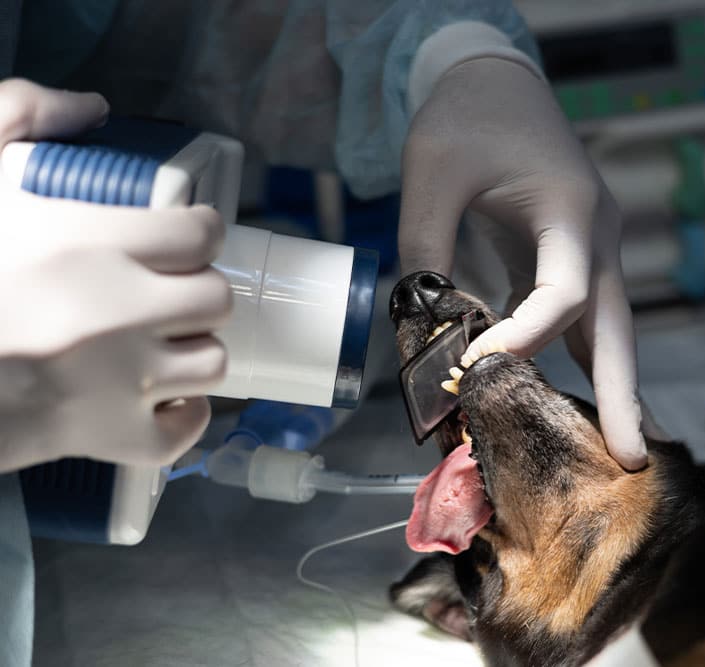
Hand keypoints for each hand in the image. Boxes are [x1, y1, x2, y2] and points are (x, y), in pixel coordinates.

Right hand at [0, 79, 232, 471]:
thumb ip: (19, 113)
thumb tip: (92, 109)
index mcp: (83, 242)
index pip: (198, 234)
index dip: (197, 231)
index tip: (183, 235)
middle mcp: (114, 313)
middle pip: (215, 298)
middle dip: (197, 290)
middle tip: (165, 290)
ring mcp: (116, 383)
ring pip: (211, 362)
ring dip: (191, 349)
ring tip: (158, 340)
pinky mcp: (105, 437)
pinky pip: (183, 433)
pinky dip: (179, 416)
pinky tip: (157, 396)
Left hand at [397, 59, 645, 469]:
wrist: (494, 80)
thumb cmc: (466, 117)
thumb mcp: (433, 172)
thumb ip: (425, 246)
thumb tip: (422, 327)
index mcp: (572, 212)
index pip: (561, 295)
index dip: (521, 338)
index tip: (472, 366)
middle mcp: (598, 235)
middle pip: (617, 327)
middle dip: (624, 393)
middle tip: (632, 458)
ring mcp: (593, 246)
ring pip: (608, 328)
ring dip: (614, 386)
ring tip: (622, 448)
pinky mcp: (571, 254)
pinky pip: (581, 317)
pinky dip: (578, 359)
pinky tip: (576, 400)